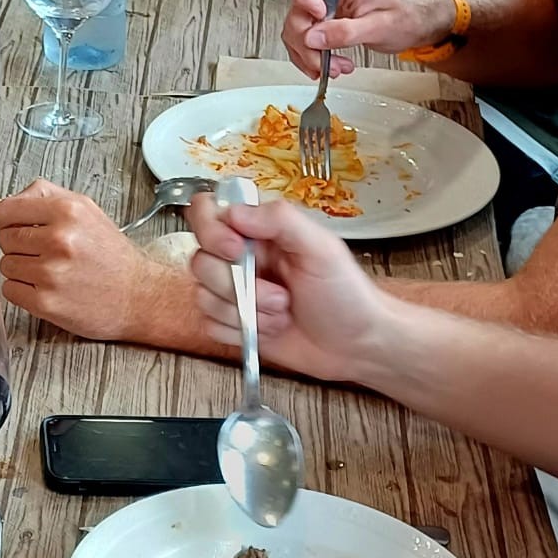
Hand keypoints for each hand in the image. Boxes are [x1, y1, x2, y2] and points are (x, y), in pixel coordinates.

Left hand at [0, 179, 168, 343]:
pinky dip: (22, 290)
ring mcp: (50, 273)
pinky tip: (44, 288)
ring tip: (48, 271)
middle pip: (4, 238)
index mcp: (67, 211)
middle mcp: (58, 239)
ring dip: (21, 269)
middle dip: (17, 245)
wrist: (139, 296)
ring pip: (6, 265)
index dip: (9, 220)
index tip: (16, 227)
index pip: (7, 210)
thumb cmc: (113, 256)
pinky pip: (10, 290)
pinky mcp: (46, 303)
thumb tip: (14, 200)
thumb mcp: (87, 210)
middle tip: (40, 252)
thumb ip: (48, 196)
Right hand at [186, 192, 392, 385]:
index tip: (237, 250)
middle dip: (237, 285)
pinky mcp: (232, 323)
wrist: (357, 345)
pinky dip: (237, 331)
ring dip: (246, 311)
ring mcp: (235, 292)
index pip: (207, 213)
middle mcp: (241, 258)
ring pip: (203, 295)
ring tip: (282, 314)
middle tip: (280, 295)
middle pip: (200, 260)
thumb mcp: (322, 248)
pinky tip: (269, 331)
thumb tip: (235, 212)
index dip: (212, 231)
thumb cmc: (346, 294)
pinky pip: (209, 323)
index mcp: (259, 231)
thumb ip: (280, 220)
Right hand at [280, 0, 452, 75]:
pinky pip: (302, 37)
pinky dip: (309, 56)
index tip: (319, 17)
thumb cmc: (406, 15)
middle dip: (307, 41)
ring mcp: (323, 3)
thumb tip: (313, 38)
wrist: (416, 22)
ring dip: (309, 54)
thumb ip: (345, 32)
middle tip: (325, 61)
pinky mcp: (322, 20)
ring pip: (295, 27)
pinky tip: (326, 65)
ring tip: (334, 67)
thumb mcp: (380, 27)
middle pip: (296, 8)